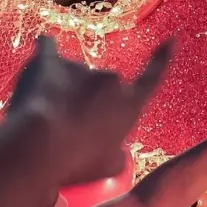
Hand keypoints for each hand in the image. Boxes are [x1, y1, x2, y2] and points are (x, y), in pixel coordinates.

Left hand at [7, 35, 174, 186]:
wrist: (36, 145)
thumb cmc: (76, 161)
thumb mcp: (108, 167)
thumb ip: (118, 155)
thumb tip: (116, 152)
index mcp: (129, 104)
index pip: (153, 76)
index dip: (162, 58)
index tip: (171, 40)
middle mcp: (111, 80)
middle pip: (103, 86)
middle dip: (91, 101)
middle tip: (71, 128)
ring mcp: (80, 67)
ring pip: (74, 75)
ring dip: (64, 89)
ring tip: (44, 118)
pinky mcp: (49, 61)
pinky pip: (48, 48)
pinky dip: (46, 52)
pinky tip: (41, 49)